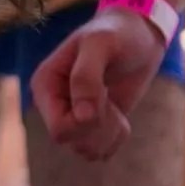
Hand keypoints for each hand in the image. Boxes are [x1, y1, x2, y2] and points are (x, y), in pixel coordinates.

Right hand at [30, 6, 168, 160]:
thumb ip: (86, 76)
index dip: (87, 124)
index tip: (104, 99)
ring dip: (109, 135)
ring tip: (116, 109)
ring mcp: (73, 116)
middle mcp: (54, 104)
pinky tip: (120, 117)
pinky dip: (116, 139)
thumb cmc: (117, 34)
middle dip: (100, 128)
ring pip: (86, 151)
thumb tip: (81, 116)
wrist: (139, 36)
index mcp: (45, 84)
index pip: (59, 130)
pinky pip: (101, 151)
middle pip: (72, 142)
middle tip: (111, 102)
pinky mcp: (93, 125)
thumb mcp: (100, 44)